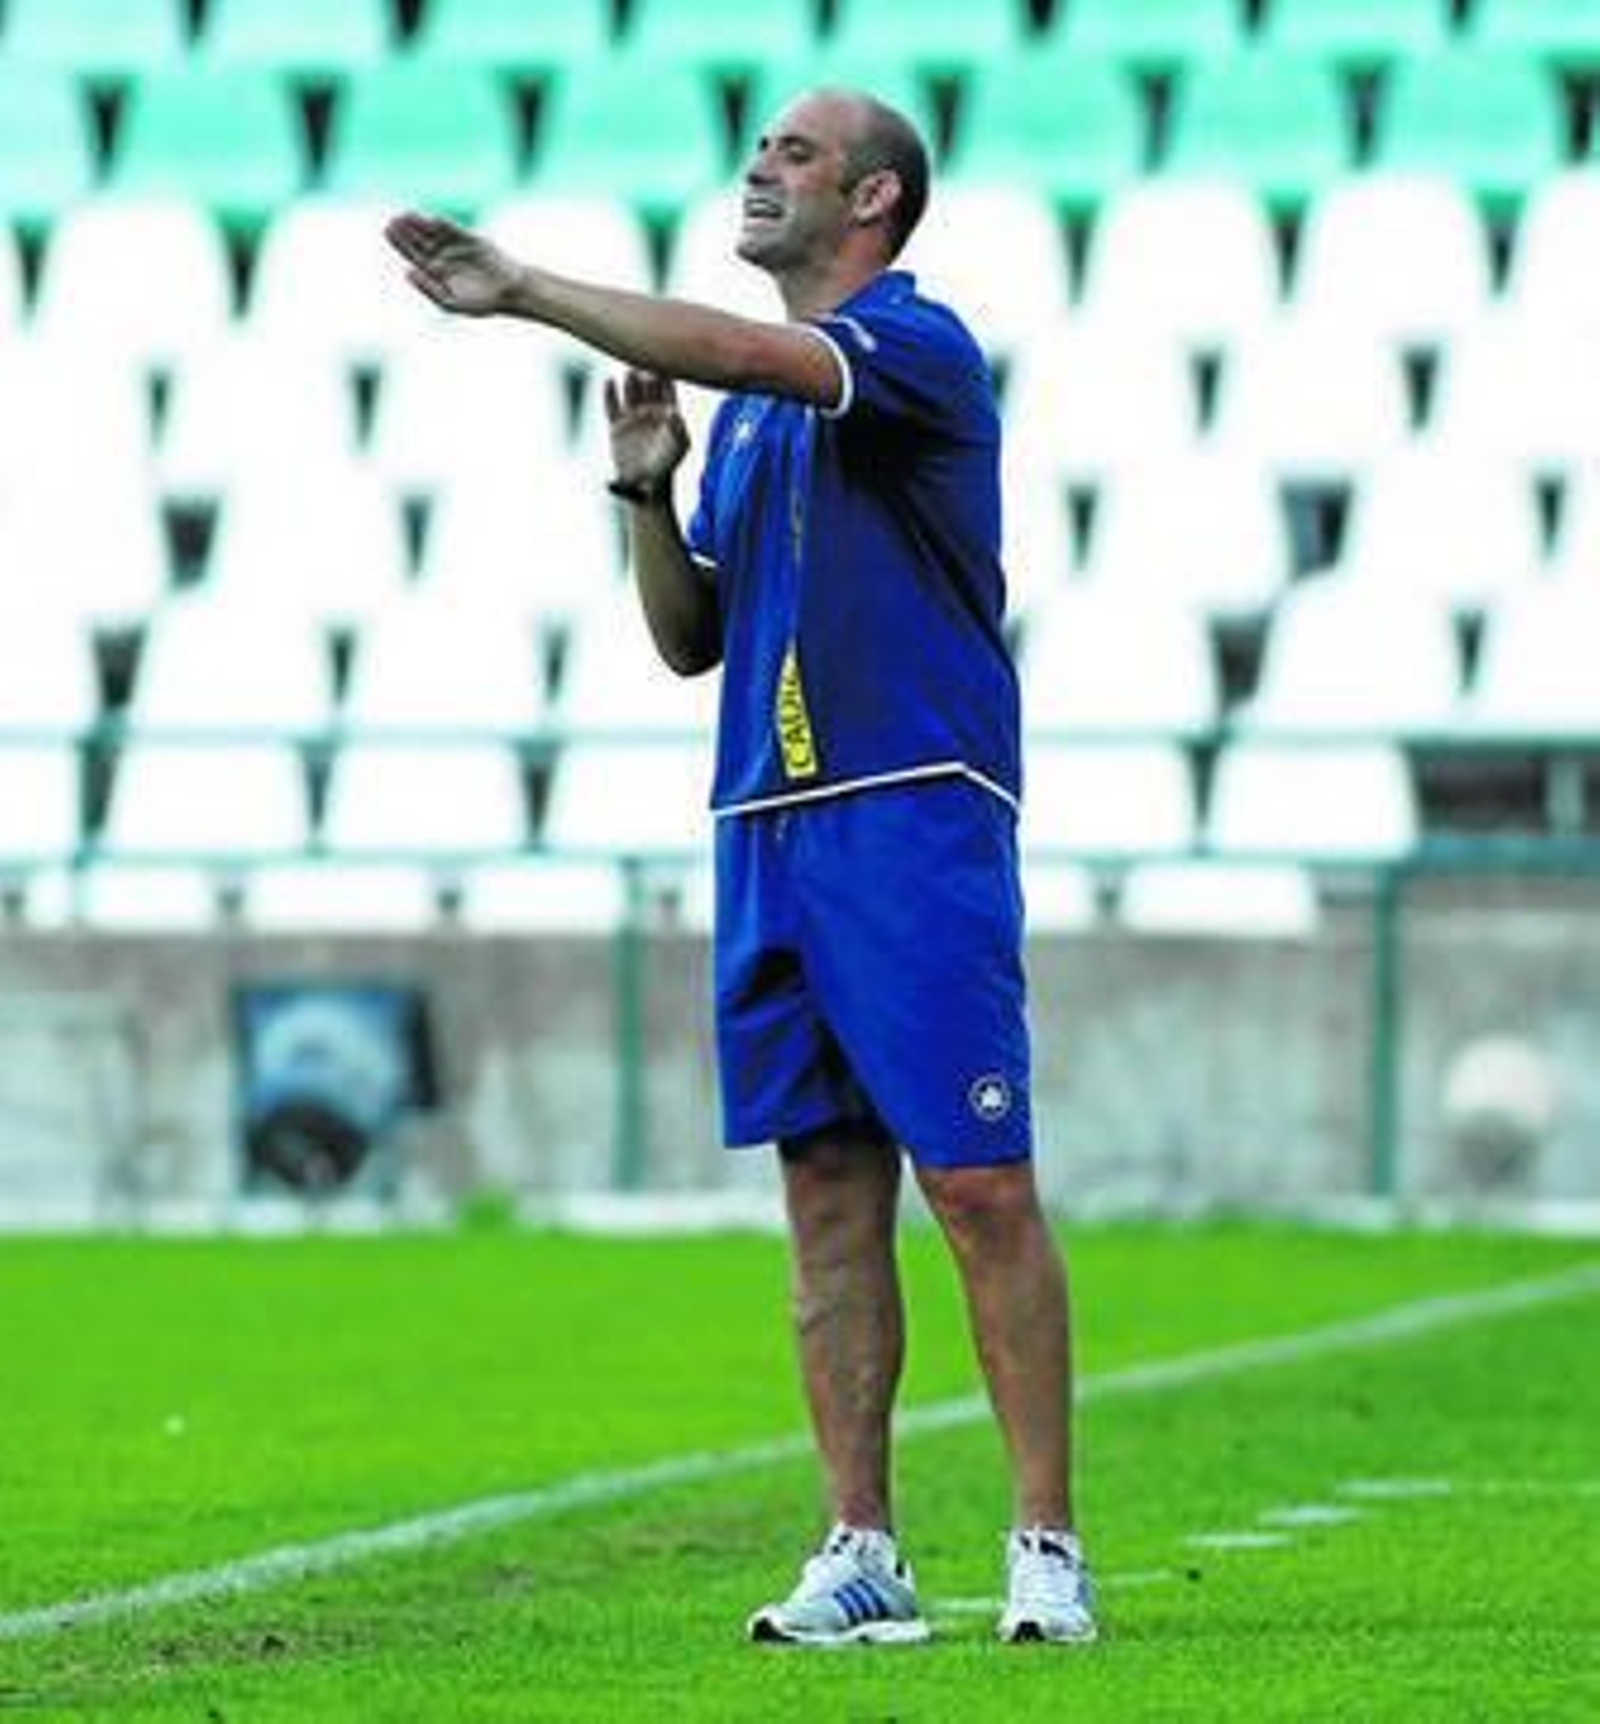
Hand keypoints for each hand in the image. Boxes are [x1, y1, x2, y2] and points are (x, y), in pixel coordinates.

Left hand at [384, 210, 521, 316]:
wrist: (510, 292)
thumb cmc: (482, 302)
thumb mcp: (451, 302)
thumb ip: (429, 289)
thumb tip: (407, 272)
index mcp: (436, 273)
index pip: (413, 255)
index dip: (400, 243)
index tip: (388, 230)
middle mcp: (444, 257)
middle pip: (420, 241)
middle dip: (406, 231)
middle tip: (392, 221)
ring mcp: (457, 247)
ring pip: (434, 232)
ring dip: (420, 223)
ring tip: (406, 215)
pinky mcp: (472, 239)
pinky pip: (455, 230)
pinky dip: (444, 225)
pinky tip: (432, 220)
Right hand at [604, 369, 689, 491]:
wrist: (647, 484)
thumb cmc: (667, 465)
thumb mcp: (678, 449)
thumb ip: (678, 430)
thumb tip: (674, 412)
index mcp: (667, 411)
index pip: (667, 388)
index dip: (665, 378)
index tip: (664, 372)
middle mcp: (650, 409)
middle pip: (647, 386)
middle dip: (647, 376)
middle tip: (646, 372)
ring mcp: (633, 415)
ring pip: (630, 392)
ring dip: (630, 381)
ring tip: (631, 374)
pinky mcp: (617, 424)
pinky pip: (611, 405)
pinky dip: (609, 393)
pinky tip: (609, 381)